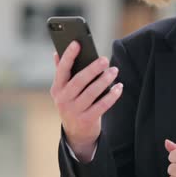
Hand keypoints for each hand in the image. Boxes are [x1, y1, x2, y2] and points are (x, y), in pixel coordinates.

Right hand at [50, 41, 122, 161]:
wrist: (76, 133)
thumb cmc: (72, 104)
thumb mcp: (63, 90)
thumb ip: (61, 72)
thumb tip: (56, 52)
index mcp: (57, 88)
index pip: (62, 69)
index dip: (68, 56)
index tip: (77, 43)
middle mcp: (63, 100)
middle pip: (79, 81)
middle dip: (92, 69)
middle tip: (105, 59)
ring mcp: (74, 111)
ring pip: (91, 93)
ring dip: (104, 80)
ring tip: (114, 71)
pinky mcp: (86, 120)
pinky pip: (101, 106)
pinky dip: (112, 96)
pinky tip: (119, 87)